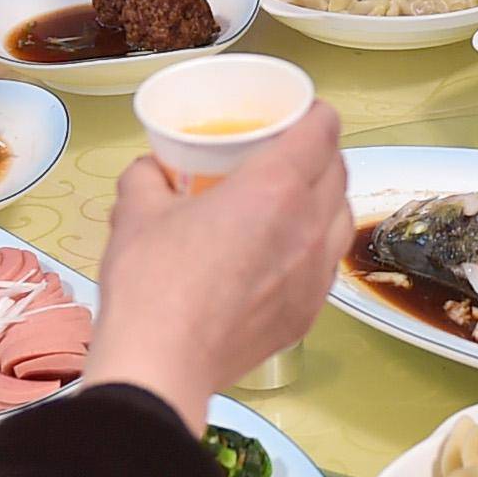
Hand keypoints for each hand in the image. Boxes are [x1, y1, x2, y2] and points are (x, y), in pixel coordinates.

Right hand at [83, 106, 350, 430]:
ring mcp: (314, 273)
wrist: (162, 362)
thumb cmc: (153, 283)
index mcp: (275, 187)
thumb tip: (149, 168)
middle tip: (289, 154)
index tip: (301, 114)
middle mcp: (308, 225)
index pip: (323, 130)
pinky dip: (315, 248)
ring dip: (325, 200)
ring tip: (292, 203)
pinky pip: (327, 264)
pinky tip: (284, 254)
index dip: (316, 113)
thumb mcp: (136, 212)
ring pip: (341, 218)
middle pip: (338, 171)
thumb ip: (147, 177)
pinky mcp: (308, 312)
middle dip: (320, 154)